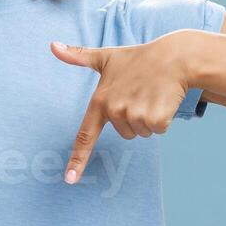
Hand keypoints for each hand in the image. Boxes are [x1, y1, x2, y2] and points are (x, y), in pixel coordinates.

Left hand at [51, 35, 193, 183]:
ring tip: (152, 94)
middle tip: (141, 93)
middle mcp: (115, 110)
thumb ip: (79, 56)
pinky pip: (158, 130)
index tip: (69, 180)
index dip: (77, 159)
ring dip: (149, 117)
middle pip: (124, 133)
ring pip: (141, 133)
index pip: (85, 135)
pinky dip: (163, 118)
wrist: (174, 57)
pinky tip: (164, 99)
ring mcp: (135, 115)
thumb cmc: (139, 58)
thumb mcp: (107, 57)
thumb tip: (52, 46)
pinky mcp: (155, 119)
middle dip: (134, 117)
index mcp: (100, 100)